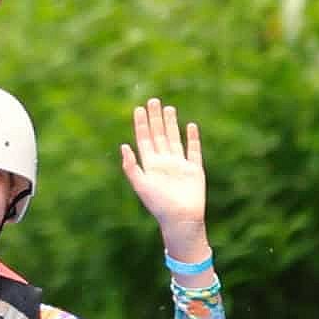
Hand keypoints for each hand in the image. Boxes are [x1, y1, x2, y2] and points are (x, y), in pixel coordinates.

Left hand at [119, 98, 206, 233]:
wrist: (181, 218)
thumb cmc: (159, 204)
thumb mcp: (140, 185)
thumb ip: (131, 166)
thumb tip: (123, 146)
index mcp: (149, 165)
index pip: (144, 139)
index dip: (141, 124)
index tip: (139, 108)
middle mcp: (163, 162)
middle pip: (158, 135)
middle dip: (155, 118)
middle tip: (153, 100)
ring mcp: (179, 164)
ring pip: (174, 139)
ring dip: (171, 124)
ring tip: (168, 108)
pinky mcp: (194, 169)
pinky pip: (193, 150)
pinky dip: (192, 138)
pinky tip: (190, 126)